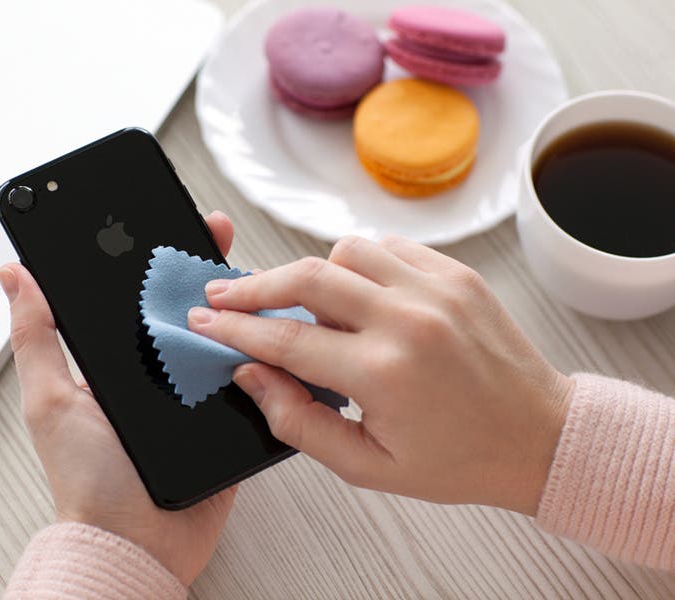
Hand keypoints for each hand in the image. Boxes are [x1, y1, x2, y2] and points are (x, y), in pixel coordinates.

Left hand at [0, 211, 237, 586]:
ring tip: (247, 272)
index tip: (160, 218)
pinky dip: (263, 351)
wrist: (138, 542)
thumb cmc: (89, 481)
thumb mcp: (49, 400)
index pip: (136, 294)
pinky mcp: (231, 416)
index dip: (149, 255)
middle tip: (212, 231)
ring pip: (225, 335)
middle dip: (202, 265)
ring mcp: (197, 390)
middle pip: (186, 305)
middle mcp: (159, 369)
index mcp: (118, 359)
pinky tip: (272, 325)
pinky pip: (252, 376)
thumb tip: (12, 277)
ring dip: (239, 304)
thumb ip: (35, 337)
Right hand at [188, 235, 572, 515]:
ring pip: (345, 249)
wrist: (539, 436)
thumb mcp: (368, 466)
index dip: (234, 328)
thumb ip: (299, 421)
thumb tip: (252, 374)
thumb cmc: (457, 459)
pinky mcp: (455, 274)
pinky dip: (359, 262)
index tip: (203, 320)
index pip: (285, 338)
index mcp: (384, 373)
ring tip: (306, 303)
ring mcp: (436, 289)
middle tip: (224, 293)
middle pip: (306, 277)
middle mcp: (408, 320)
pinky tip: (356, 291)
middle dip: (254, 285)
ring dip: (313, 272)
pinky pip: (387, 246)